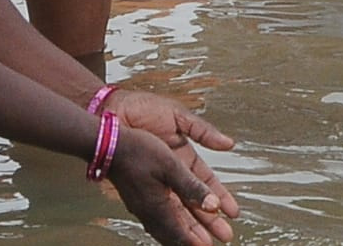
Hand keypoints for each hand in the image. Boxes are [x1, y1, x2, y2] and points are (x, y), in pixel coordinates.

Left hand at [105, 88, 238, 232]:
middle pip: (194, 203)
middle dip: (209, 220)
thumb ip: (203, 132)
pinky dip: (167, 226)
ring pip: (177, 212)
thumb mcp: (178, 118)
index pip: (206, 182)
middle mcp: (169, 174)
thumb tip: (229, 143)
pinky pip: (156, 214)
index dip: (219, 197)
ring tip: (203, 242)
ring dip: (191, 228)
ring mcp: (155, 184)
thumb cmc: (141, 110)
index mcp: (182, 156)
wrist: (110, 113)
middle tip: (224, 235)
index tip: (232, 212)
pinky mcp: (139, 192)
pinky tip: (176, 236)